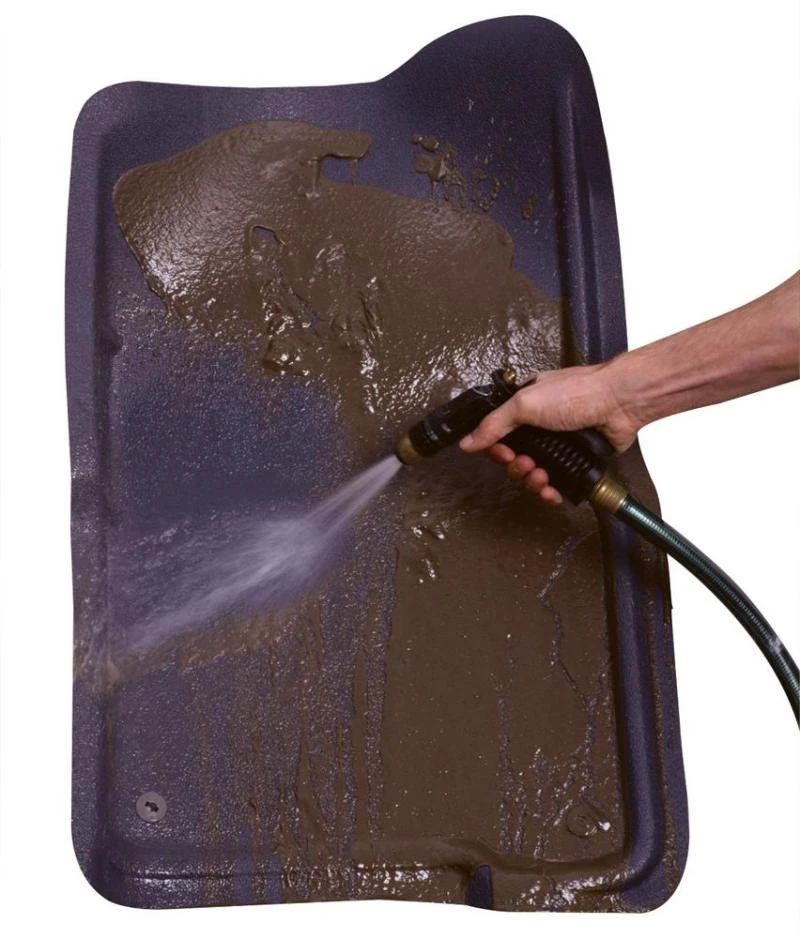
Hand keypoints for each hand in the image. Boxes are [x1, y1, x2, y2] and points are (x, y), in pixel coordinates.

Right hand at [459, 364, 639, 503]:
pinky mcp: (574, 460)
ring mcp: (558, 445)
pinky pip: (555, 482)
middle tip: (526, 463)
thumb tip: (468, 441)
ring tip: (541, 475)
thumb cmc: (579, 392)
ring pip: (533, 473)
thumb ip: (494, 424)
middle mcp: (539, 426)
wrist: (619, 403)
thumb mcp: (526, 404)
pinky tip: (551, 491)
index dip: (496, 449)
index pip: (498, 435)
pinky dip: (550, 490)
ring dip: (532, 480)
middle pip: (514, 458)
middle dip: (517, 466)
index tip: (502, 453)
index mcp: (524, 407)